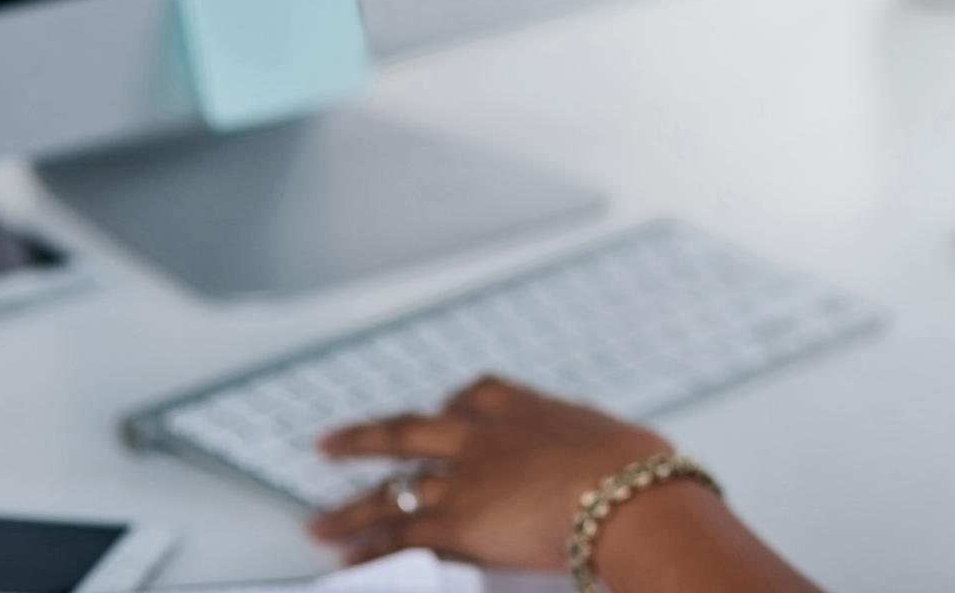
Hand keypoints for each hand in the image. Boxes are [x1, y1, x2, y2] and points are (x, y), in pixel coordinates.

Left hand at [308, 377, 668, 568]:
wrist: (624, 494)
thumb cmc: (635, 471)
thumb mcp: (616, 441)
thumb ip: (595, 447)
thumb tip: (622, 458)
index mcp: (526, 411)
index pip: (478, 394)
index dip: (452, 404)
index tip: (441, 408)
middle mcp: (484, 437)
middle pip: (409, 431)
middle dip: (366, 439)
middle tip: (331, 443)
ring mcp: (464, 480)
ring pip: (392, 490)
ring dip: (350, 509)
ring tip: (319, 522)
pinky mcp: (456, 524)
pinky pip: (400, 537)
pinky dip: (370, 550)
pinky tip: (349, 561)